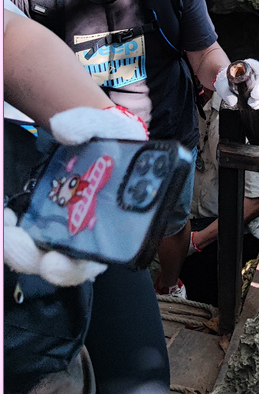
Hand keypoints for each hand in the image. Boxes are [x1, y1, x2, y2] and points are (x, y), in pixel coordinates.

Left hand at [6, 104, 147, 286]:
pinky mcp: (43, 218)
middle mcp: (87, 236)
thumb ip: (89, 125)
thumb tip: (63, 129)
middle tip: (11, 239)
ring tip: (4, 224)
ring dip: (16, 247)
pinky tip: (6, 213)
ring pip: (37, 254)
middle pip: (57, 265)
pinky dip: (13, 229)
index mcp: (113, 225)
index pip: (92, 262)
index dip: (71, 268)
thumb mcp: (109, 127)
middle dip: (30, 257)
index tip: (52, 260)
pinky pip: (26, 234)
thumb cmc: (112, 138)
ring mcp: (63, 229)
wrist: (99, 132)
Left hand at [213, 59, 258, 110]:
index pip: (253, 63)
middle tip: (254, 96)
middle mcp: (254, 72)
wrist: (226, 87)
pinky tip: (254, 105)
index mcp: (243, 66)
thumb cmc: (225, 83)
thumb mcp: (222, 86)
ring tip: (252, 104)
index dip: (258, 66)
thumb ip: (226, 93)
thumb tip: (233, 101)